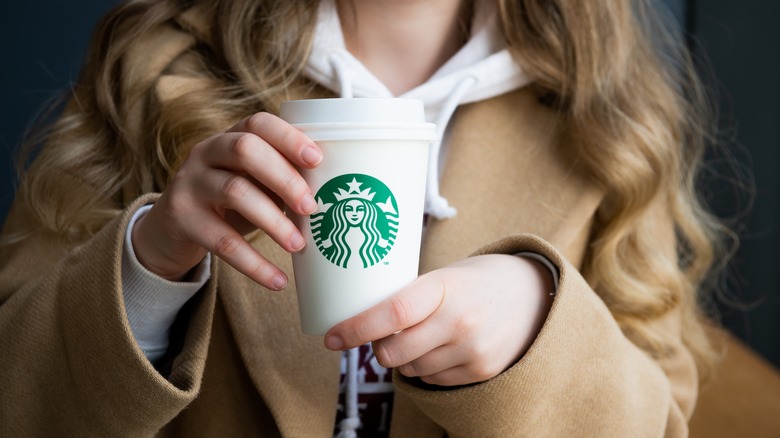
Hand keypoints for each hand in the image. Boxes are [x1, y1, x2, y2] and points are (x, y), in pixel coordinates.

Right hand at [132, 112, 320, 288]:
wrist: (172, 228)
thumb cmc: (230, 200)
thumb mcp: (252, 181)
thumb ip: (282, 179)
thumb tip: (333, 195)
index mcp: (230, 136)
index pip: (258, 124)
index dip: (288, 138)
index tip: (316, 159)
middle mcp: (206, 152)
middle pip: (246, 150)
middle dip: (284, 177)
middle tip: (311, 207)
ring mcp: (190, 183)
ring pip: (235, 192)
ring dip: (273, 220)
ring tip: (298, 245)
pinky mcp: (182, 218)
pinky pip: (222, 241)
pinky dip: (254, 264)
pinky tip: (277, 280)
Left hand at [324, 254, 554, 385]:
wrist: (533, 294)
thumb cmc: (476, 280)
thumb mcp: (444, 275)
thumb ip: (409, 297)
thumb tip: (360, 324)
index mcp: (445, 286)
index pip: (393, 311)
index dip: (356, 328)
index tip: (330, 338)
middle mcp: (459, 320)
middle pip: (393, 352)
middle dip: (379, 348)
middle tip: (385, 334)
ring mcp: (472, 349)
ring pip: (411, 369)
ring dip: (405, 358)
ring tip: (427, 334)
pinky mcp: (481, 370)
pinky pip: (434, 381)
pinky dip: (429, 368)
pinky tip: (445, 347)